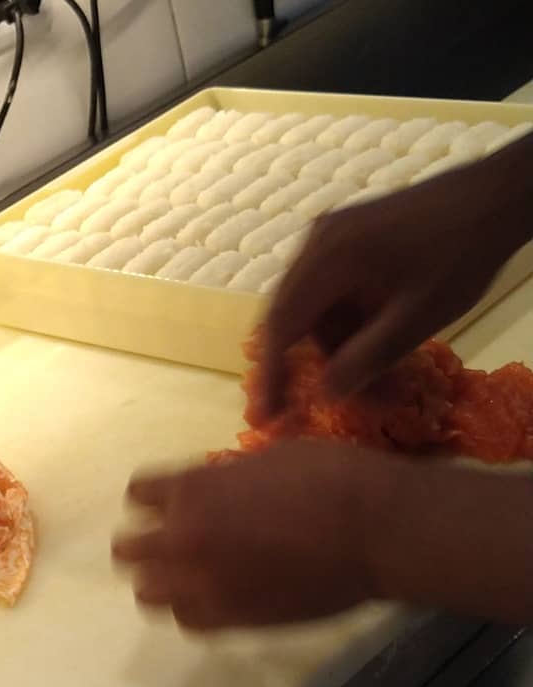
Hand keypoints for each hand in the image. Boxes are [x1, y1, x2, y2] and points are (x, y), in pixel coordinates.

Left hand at [112, 440, 532, 630]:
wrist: (377, 531)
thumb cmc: (333, 478)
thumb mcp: (267, 459)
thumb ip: (225, 480)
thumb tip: (215, 491)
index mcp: (191, 490)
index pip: (139, 494)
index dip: (152, 496)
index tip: (165, 500)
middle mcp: (184, 539)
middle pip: (128, 550)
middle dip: (143, 542)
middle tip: (164, 541)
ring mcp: (204, 584)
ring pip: (148, 592)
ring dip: (160, 580)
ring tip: (182, 575)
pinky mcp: (232, 620)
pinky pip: (187, 622)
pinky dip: (192, 609)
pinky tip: (210, 597)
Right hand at [262, 146, 532, 417]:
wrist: (498, 194)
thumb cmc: (461, 254)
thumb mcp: (418, 317)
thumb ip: (369, 357)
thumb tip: (328, 394)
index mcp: (326, 259)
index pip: (281, 325)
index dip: (271, 373)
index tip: (266, 414)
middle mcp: (317, 244)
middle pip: (293, 317)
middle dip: (309, 364)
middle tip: (322, 402)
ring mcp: (332, 236)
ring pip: (315, 308)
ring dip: (337, 346)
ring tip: (377, 378)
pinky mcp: (349, 237)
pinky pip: (332, 291)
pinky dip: (348, 324)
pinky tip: (376, 344)